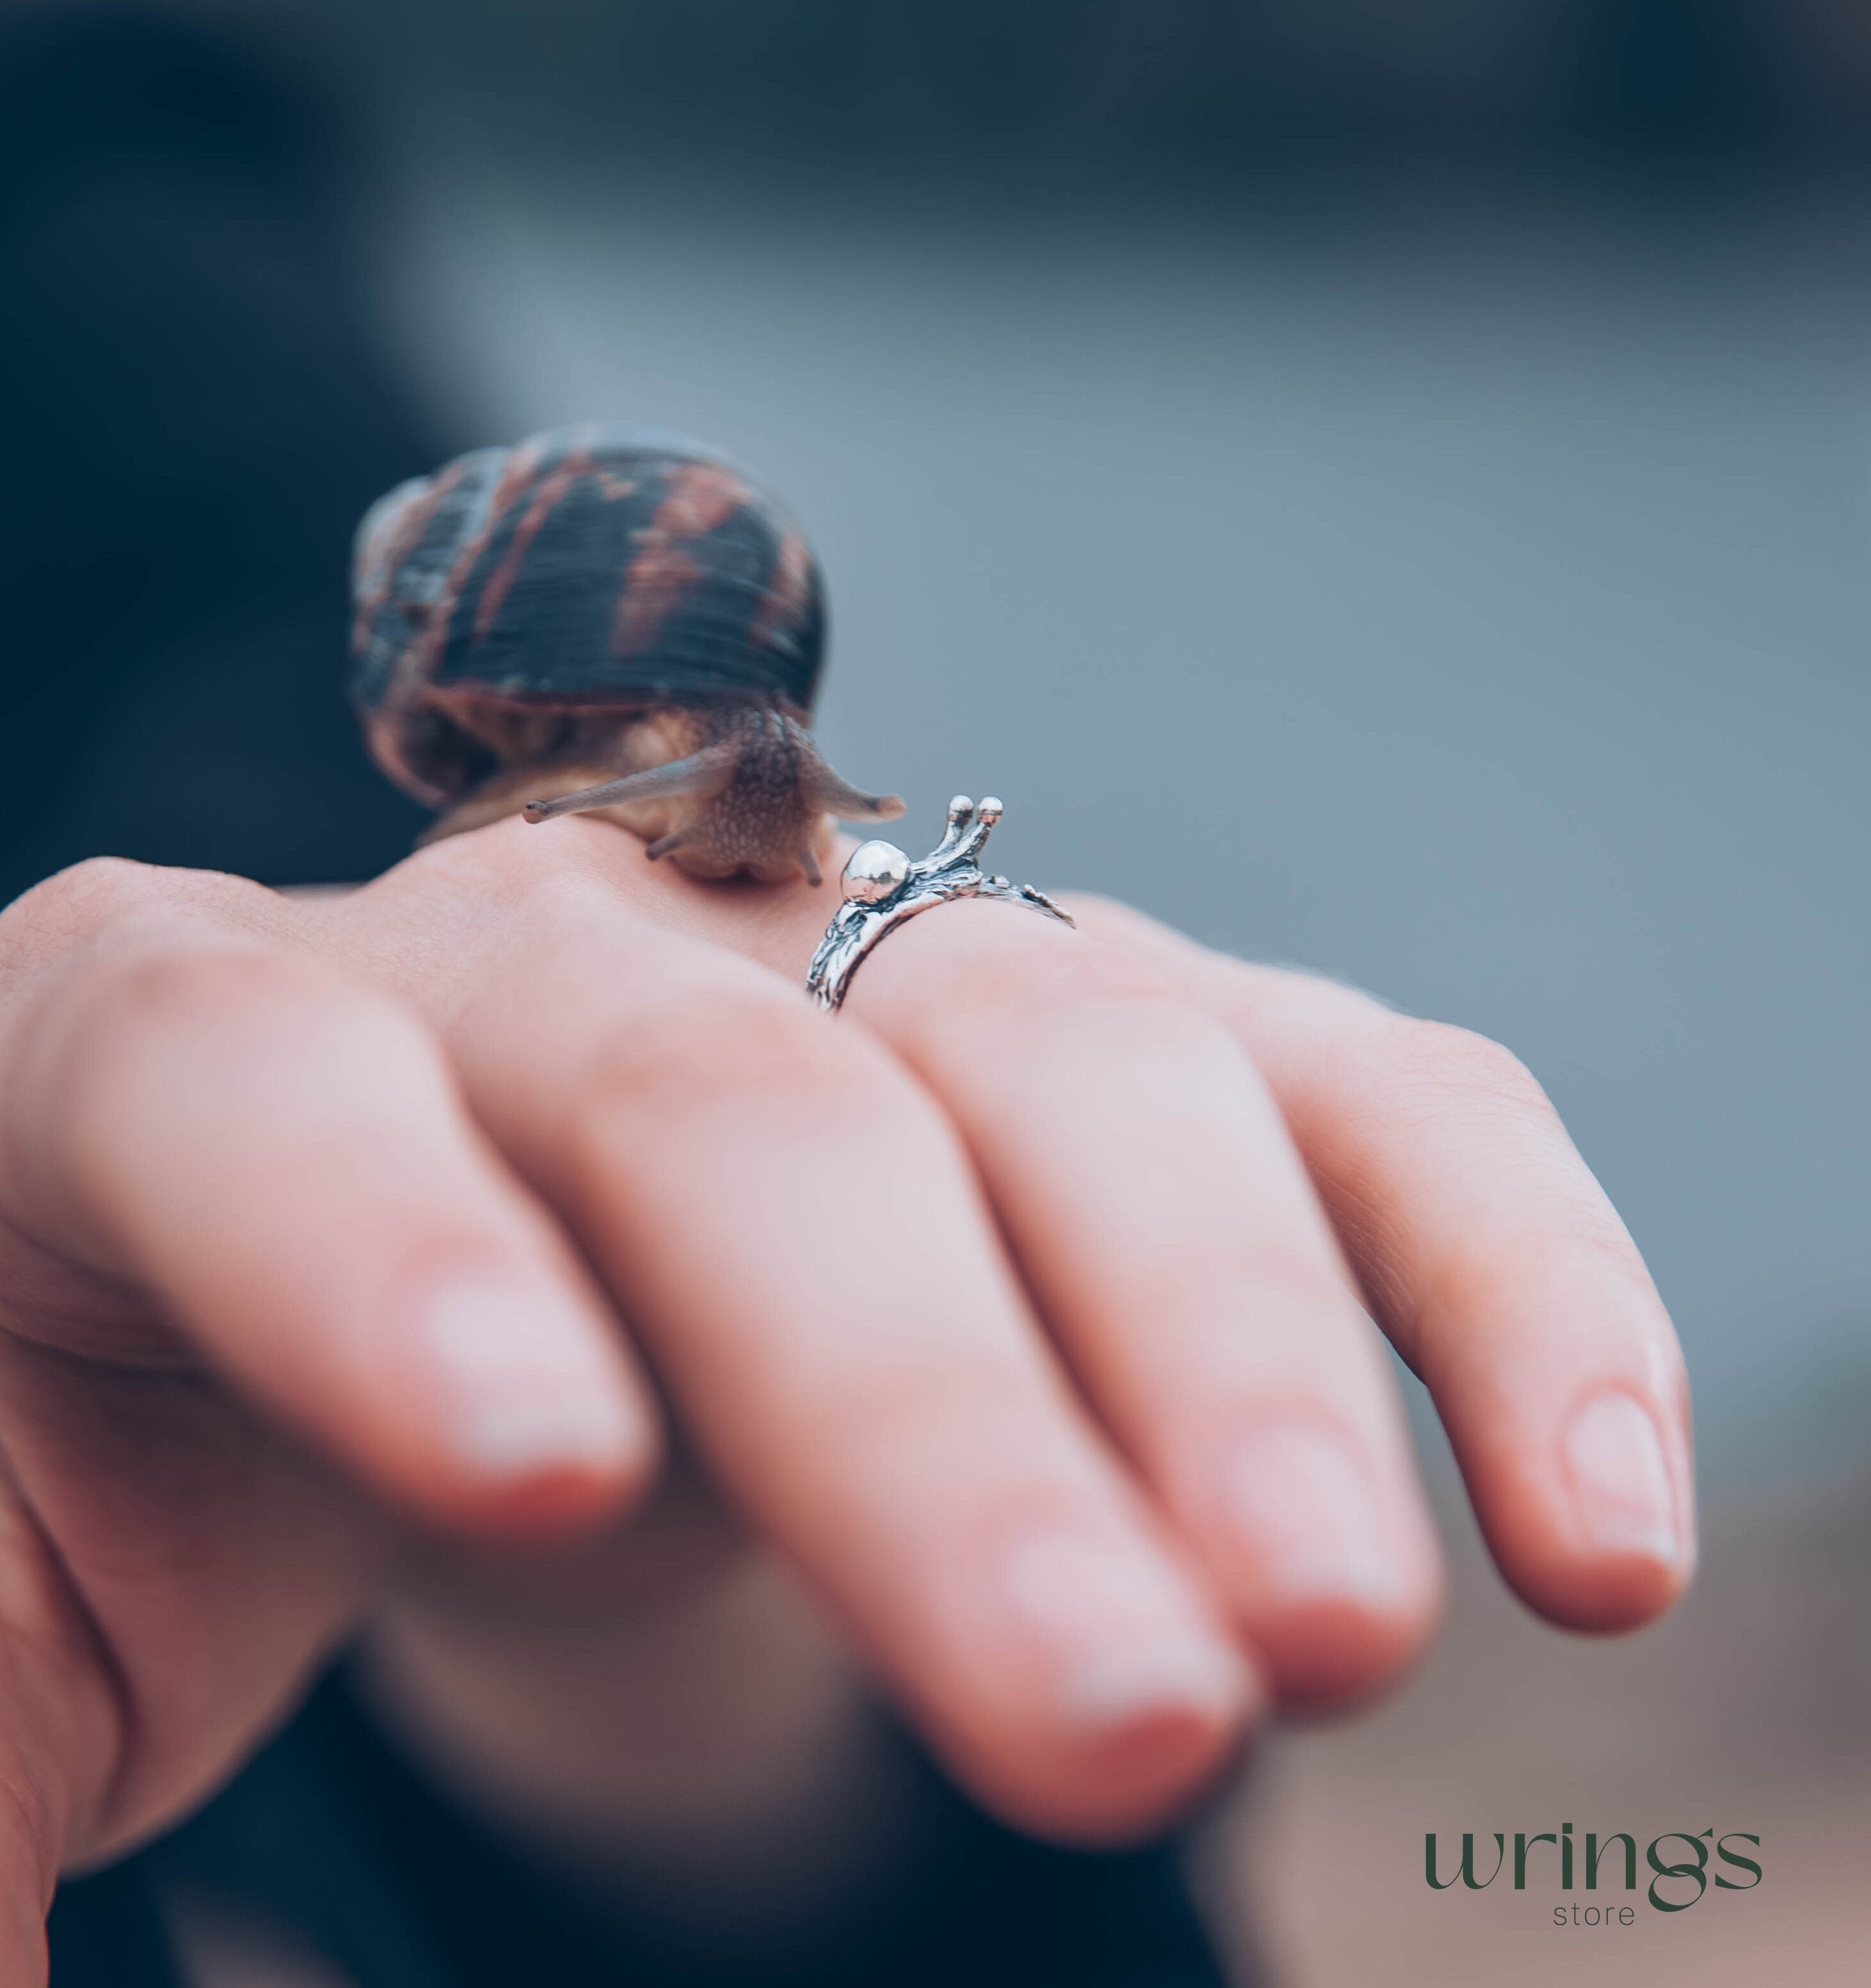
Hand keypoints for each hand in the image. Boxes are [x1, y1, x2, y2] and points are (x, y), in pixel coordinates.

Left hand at [0, 817, 1692, 1977]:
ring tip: (1330, 1638)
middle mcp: (544, 952)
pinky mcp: (1111, 1051)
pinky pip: (1349, 1095)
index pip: (243, 1064)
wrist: (429, 1367)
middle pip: (734, 1085)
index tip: (559, 1494)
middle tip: (1113, 1710)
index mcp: (181, 1042)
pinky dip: (1484, 1274)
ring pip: (1080, 1047)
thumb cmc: (139, 1514)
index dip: (391, 1245)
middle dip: (923, 1399)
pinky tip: (1581, 1520)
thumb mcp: (6, 1643)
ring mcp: (864, 966)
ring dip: (1233, 1345)